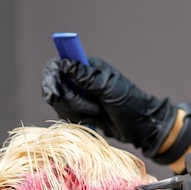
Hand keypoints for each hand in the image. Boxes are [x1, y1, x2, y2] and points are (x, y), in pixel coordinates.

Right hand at [41, 56, 177, 157]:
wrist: (139, 126)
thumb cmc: (129, 103)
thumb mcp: (108, 89)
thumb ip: (86, 77)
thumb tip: (65, 63)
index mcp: (87, 67)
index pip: (56, 66)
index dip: (51, 79)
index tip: (54, 95)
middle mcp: (80, 79)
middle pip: (56, 88)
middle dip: (70, 102)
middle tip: (93, 109)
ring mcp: (79, 96)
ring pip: (60, 104)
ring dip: (77, 113)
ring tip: (98, 114)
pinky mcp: (80, 112)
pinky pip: (66, 116)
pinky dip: (78, 121)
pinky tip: (94, 122)